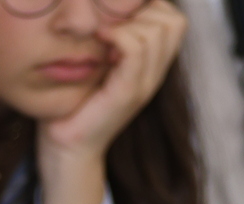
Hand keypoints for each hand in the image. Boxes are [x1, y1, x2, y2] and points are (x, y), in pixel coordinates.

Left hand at [37, 0, 185, 161]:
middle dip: (143, 11)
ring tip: (103, 34)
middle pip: (174, 22)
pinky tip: (101, 39)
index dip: (152, 7)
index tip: (121, 16)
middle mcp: (154, 75)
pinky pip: (135, 49)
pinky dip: (118, 35)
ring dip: (128, 23)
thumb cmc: (74, 104)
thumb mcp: (98, 64)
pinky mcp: (127, 93)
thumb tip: (105, 11)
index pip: (175, 21)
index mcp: (151, 67)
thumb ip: (111, 41)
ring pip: (156, 32)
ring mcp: (144, 85)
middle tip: (113, 24)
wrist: (68, 148)